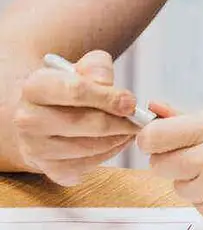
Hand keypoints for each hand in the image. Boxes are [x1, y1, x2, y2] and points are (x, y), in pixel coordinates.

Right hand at [13, 50, 139, 185]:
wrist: (43, 117)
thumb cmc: (69, 88)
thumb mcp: (81, 67)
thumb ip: (97, 67)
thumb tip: (106, 84)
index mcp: (34, 87)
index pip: (75, 91)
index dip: (109, 97)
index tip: (132, 101)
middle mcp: (27, 120)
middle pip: (85, 123)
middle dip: (119, 121)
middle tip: (139, 118)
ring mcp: (36, 149)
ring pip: (89, 147)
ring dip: (118, 138)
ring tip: (131, 127)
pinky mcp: (50, 170)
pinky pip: (89, 165)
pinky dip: (110, 153)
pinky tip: (117, 139)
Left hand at [139, 106, 202, 229]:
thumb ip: (190, 118)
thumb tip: (154, 109)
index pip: (153, 137)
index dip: (152, 139)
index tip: (161, 139)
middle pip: (158, 164)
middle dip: (173, 160)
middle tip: (200, 156)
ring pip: (178, 187)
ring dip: (193, 181)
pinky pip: (197, 206)